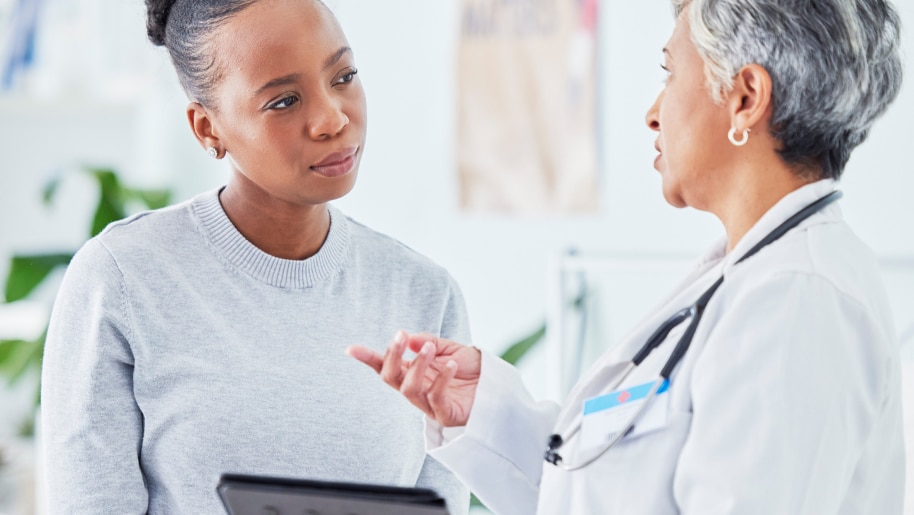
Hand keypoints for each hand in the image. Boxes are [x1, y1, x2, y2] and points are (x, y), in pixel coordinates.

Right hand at [347, 331, 480, 426]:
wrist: (496, 384)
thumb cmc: (470, 368)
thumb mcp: (449, 347)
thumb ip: (428, 342)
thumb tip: (409, 339)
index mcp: (413, 371)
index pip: (385, 365)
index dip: (368, 358)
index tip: (351, 349)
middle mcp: (416, 388)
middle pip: (390, 378)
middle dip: (392, 356)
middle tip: (400, 336)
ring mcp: (428, 403)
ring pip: (408, 389)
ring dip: (417, 366)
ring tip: (429, 349)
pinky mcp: (445, 414)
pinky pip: (436, 398)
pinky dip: (442, 379)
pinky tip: (452, 365)